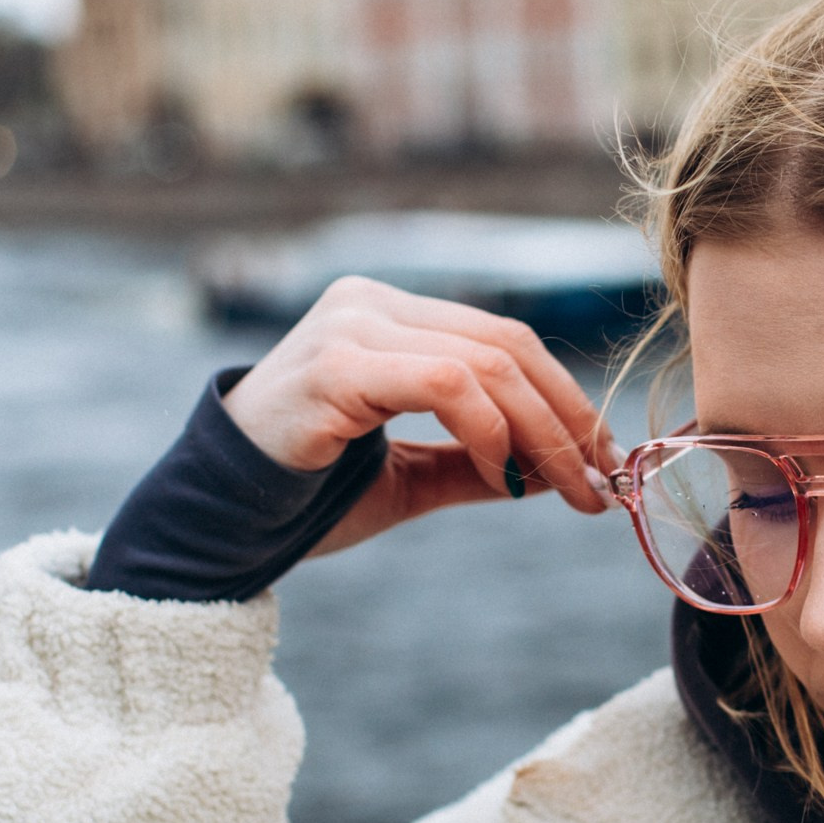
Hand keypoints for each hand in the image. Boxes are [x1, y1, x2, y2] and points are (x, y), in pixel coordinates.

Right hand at [220, 275, 620, 556]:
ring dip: (542, 433)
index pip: (506, 340)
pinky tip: (502, 476)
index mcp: (392, 317)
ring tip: (563, 491)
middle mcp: (372, 302)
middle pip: (507, 345)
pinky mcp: (335, 363)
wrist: (218, 520)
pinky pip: (445, 384)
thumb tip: (559, 470)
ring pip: (486, 362)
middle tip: (600, 484)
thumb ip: (479, 464)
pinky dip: (491, 432)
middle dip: (567, 419)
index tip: (605, 462)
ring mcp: (351, 324)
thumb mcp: (414, 476)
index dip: (567, 399)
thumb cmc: (308, 496)